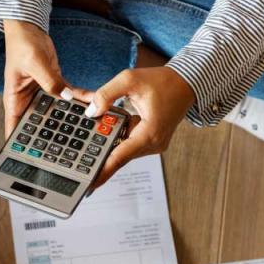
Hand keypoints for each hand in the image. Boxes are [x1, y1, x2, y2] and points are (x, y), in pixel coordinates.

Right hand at [3, 20, 85, 137]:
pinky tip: (92, 102)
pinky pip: (68, 96)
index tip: (34, 160)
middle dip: (54, 135)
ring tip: (87, 126)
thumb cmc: (21, 44)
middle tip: (71, 146)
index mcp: (15, 100)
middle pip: (40, 125)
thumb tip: (64, 97)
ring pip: (58, 112)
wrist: (29, 28)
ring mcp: (42, 94)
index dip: (22, 146)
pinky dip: (79, 99)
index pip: (15, 130)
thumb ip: (50, 81)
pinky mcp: (54, 85)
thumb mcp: (34, 63)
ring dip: (71, 118)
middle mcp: (28, 101)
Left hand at [86, 67, 194, 188]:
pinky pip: (129, 143)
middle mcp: (153, 144)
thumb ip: (106, 94)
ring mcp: (154, 145)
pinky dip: (117, 136)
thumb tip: (90, 111)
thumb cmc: (162, 81)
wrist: (185, 83)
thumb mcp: (129, 80)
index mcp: (150, 133)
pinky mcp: (151, 141)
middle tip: (79, 157)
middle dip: (99, 150)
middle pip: (119, 154)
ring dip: (107, 140)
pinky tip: (106, 127)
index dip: (104, 170)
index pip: (121, 156)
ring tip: (91, 131)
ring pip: (123, 149)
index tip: (90, 184)